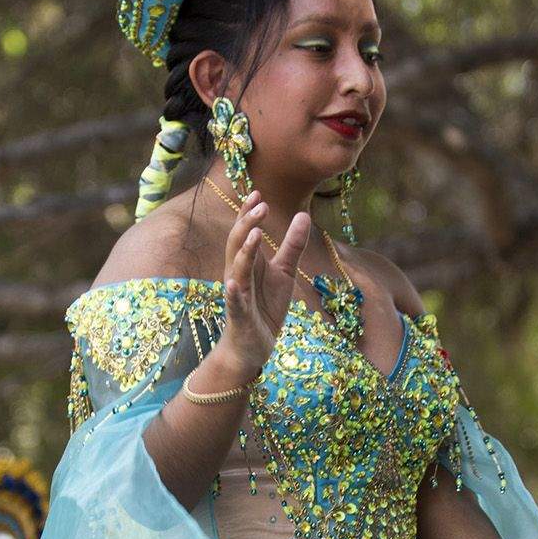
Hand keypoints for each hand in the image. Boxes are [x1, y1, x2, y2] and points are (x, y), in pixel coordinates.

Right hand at [217, 195, 310, 378]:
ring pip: (237, 269)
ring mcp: (238, 294)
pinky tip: (234, 283)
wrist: (252, 346)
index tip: (257, 193)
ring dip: (244, 251)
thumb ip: (293, 246)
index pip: (245, 231)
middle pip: (238, 243)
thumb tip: (304, 215)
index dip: (248, 213)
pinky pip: (235, 302)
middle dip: (247, 224)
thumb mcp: (285, 273)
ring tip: (256, 234)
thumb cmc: (265, 306)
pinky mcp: (239, 316)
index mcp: (248, 261)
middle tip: (261, 205)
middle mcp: (238, 273)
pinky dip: (234, 293)